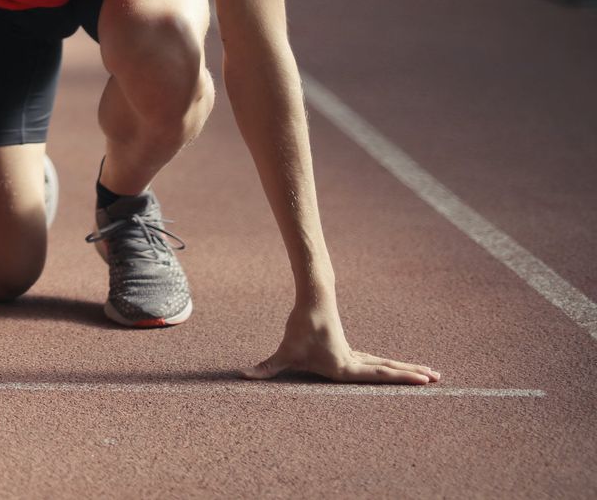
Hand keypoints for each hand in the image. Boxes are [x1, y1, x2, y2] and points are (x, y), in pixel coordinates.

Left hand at [244, 305, 437, 384]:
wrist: (311, 301)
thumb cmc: (299, 328)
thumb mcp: (284, 353)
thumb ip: (266, 367)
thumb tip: (243, 377)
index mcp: (345, 367)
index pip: (378, 375)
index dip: (401, 378)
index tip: (424, 380)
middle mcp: (354, 361)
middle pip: (388, 369)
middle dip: (412, 375)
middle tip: (437, 377)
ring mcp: (355, 355)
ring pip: (385, 364)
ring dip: (406, 369)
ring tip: (430, 373)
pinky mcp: (351, 350)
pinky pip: (377, 362)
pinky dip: (391, 367)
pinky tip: (399, 370)